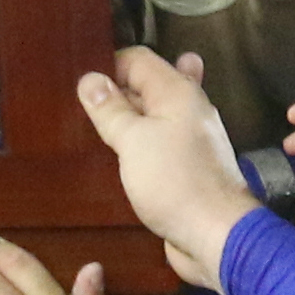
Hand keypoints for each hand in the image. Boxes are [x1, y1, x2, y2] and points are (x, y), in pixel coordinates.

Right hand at [73, 49, 254, 276]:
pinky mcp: (184, 167)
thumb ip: (110, 109)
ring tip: (91, 127)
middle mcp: (186, 109)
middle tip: (79, 106)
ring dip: (126, 120)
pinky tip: (115, 154)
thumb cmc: (175, 182)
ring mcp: (187, 139)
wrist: (215, 235)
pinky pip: (156, 145)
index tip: (79, 85)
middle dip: (116, 92)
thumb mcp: (133, 141)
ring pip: (151, 117)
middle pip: (145, 86)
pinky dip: (137, 145)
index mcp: (178, 91)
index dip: (108, 66)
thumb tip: (90, 79)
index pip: (138, 59)